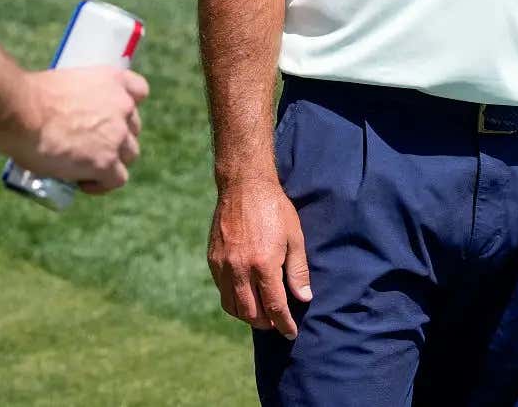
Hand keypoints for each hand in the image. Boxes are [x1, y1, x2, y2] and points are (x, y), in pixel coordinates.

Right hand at [11, 65, 146, 193]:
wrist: (20, 113)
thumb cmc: (29, 98)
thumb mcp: (62, 85)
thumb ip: (77, 99)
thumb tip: (66, 117)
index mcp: (111, 79)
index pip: (139, 90)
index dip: (127, 106)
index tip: (112, 115)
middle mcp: (121, 105)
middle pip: (132, 128)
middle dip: (115, 138)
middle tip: (88, 146)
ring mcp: (117, 135)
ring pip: (128, 155)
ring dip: (110, 162)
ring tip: (84, 168)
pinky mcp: (107, 162)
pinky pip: (117, 179)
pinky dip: (101, 184)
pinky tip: (83, 183)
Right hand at [208, 174, 311, 337]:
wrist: (244, 185)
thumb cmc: (274, 209)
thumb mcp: (294, 237)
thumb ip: (298, 270)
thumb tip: (303, 297)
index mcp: (263, 263)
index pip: (274, 306)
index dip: (283, 323)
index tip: (290, 332)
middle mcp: (240, 268)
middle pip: (250, 312)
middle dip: (265, 323)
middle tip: (276, 323)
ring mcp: (224, 265)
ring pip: (232, 306)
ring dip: (247, 316)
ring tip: (261, 314)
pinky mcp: (213, 260)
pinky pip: (222, 291)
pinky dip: (234, 300)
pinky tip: (245, 296)